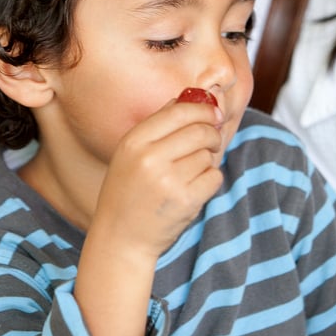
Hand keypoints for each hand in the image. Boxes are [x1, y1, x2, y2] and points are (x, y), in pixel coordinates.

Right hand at [75, 97, 223, 335]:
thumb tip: (191, 97)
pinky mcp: (186, 201)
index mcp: (134, 141)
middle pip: (199, 130)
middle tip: (212, 141)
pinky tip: (194, 188)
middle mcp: (149, 158)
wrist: (121, 238)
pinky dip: (210, 180)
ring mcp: (168, 180)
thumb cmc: (128, 192)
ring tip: (190, 173)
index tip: (213, 114)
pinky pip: (214, 177)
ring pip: (207, 155)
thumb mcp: (130, 153)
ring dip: (207, 161)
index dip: (202, 109)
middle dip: (212, 134)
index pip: (179, 111)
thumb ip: (158, 125)